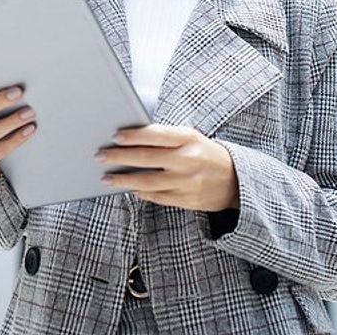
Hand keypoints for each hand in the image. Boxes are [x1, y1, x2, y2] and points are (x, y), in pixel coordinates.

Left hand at [95, 124, 238, 211]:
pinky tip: (129, 188)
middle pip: (146, 158)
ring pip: (147, 182)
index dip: (134, 136)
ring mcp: (187, 182)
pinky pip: (157, 197)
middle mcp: (187, 160)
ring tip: (106, 178)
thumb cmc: (205, 153)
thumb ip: (165, 137)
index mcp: (189, 139)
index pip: (156, 135)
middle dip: (119, 157)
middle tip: (100, 156)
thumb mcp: (191, 137)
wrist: (236, 180)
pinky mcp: (186, 201)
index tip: (115, 136)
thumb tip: (131, 138)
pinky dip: (140, 193)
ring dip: (123, 180)